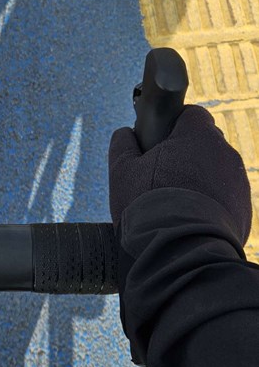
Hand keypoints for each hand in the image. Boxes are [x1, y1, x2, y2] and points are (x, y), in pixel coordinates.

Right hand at [108, 104, 252, 246]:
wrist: (181, 252)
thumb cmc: (149, 206)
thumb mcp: (122, 171)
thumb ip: (123, 144)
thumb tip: (125, 133)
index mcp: (198, 136)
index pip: (191, 115)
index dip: (173, 125)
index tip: (158, 143)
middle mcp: (225, 154)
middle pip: (205, 144)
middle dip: (185, 155)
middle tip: (161, 177)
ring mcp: (238, 184)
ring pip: (216, 173)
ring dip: (198, 181)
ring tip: (174, 205)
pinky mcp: (244, 211)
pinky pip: (225, 199)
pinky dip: (209, 205)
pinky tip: (189, 221)